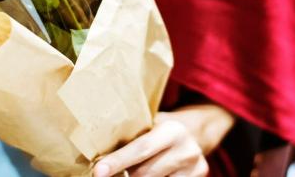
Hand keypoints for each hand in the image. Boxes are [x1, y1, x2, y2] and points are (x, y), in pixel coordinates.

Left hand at [93, 114, 209, 176]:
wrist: (196, 134)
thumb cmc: (162, 129)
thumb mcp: (152, 123)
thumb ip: (133, 133)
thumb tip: (98, 147)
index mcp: (172, 130)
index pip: (141, 149)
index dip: (118, 162)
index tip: (98, 172)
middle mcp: (187, 150)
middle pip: (144, 173)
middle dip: (122, 176)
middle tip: (103, 174)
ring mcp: (194, 169)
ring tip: (121, 174)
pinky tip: (142, 176)